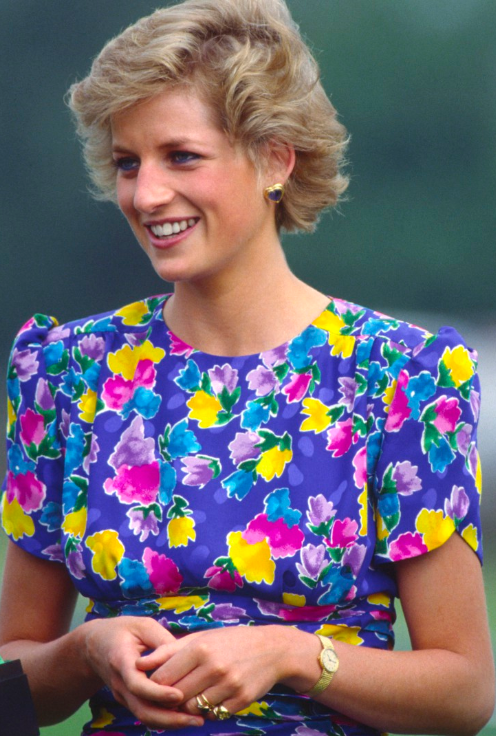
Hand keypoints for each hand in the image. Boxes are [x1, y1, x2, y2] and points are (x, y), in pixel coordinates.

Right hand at [83, 616, 203, 729]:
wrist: (94, 646)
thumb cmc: (122, 631)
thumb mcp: (142, 626)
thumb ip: (161, 639)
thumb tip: (185, 655)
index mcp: (121, 661)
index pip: (137, 684)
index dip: (157, 692)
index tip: (179, 695)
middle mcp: (120, 683)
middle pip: (142, 710)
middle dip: (170, 718)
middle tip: (197, 719)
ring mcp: (123, 695)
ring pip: (144, 716)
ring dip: (170, 722)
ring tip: (197, 721)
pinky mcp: (129, 700)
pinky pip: (145, 713)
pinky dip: (164, 718)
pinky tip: (185, 716)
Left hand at [137, 625, 301, 718]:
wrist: (272, 650)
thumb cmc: (230, 641)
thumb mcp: (200, 637)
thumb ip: (168, 650)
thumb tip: (138, 662)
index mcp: (200, 648)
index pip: (163, 677)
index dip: (157, 684)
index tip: (160, 683)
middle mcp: (214, 666)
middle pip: (175, 696)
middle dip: (171, 697)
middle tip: (175, 692)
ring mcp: (229, 685)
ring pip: (192, 709)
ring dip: (188, 705)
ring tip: (194, 693)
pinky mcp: (241, 700)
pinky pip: (213, 715)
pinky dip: (208, 710)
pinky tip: (213, 696)